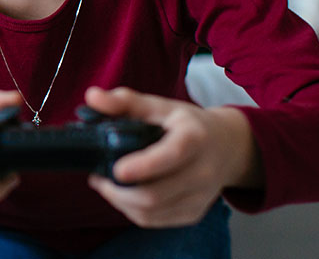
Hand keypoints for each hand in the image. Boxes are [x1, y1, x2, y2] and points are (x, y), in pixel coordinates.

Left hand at [84, 86, 260, 227]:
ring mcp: (200, 196)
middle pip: (156, 194)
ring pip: (151, 213)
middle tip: (98, 177)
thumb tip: (92, 97)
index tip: (117, 170)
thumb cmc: (186, 124)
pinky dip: (133, 211)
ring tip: (107, 185)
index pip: (171, 155)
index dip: (144, 166)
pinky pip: (156, 221)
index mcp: (195, 137)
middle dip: (118, 191)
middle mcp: (203, 171)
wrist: (226, 146)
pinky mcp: (194, 213)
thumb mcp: (160, 106)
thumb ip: (124, 101)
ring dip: (121, 202)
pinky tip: (124, 195)